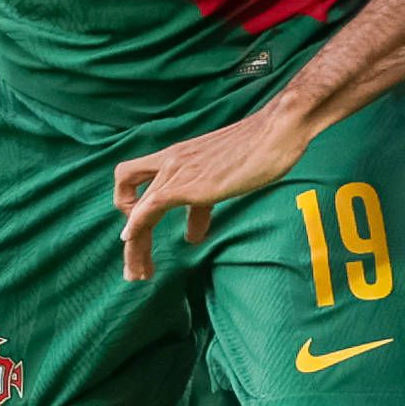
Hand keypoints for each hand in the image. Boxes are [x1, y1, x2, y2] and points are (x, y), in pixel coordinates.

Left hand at [109, 104, 307, 282]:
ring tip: (139, 273)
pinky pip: (149, 206)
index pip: (135, 181)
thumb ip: (202, 206)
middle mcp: (170, 161)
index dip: (132, 210)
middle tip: (134, 269)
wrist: (277, 132)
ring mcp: (177, 170)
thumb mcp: (223, 180)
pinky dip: (138, 225)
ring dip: (134, 244)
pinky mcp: (188, 183)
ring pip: (136, 208)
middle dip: (129, 237)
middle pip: (128, 196)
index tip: (142, 237)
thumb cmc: (259, 151)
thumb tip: (192, 235)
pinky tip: (133, 242)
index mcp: (176, 157)